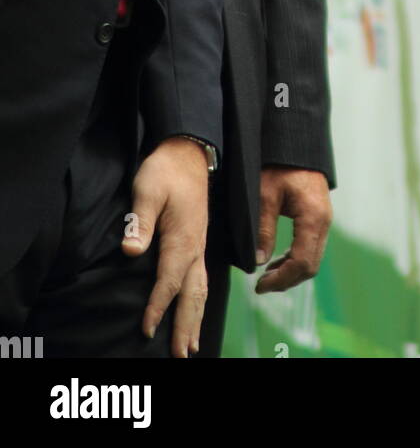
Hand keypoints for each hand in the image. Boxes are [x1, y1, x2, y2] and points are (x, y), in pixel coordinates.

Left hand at [122, 137, 208, 357]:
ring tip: (191, 344)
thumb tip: (130, 252)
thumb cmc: (165, 170)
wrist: (188, 152)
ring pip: (200, 290)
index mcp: (183, 238)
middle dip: (185, 326)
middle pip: (192, 295)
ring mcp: (199, 246)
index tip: (146, 329)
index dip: (158, 306)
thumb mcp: (147, 190)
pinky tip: (195, 310)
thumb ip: (140, 222)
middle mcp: (195, 248)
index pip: (169, 281)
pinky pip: (202, 279)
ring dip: (196, 319)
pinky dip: (199, 301)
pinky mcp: (198, 243)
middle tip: (180, 355)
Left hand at [255, 167, 332, 293]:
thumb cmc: (278, 164)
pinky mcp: (320, 216)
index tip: (259, 286)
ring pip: (313, 257)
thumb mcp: (265, 195)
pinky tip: (278, 259)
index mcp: (313, 217)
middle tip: (261, 286)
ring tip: (267, 275)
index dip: (281, 279)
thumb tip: (259, 261)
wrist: (295, 141)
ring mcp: (324, 219)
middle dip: (287, 280)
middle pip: (311, 265)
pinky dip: (296, 258)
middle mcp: (324, 221)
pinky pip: (312, 246)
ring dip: (291, 271)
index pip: (302, 262)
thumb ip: (264, 229)